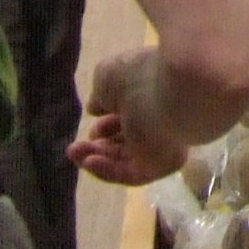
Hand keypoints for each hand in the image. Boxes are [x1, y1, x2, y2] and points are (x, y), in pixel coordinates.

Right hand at [68, 47, 189, 184]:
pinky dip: (106, 170)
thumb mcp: (109, 76)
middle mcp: (163, 119)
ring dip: (97, 158)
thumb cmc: (142, 75)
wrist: (175, 91)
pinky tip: (88, 161)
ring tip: (74, 152)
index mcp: (157, 93)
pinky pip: (130, 173)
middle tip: (75, 146)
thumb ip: (101, 93)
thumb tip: (95, 107)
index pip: (133, 111)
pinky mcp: (161, 165)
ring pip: (125, 158)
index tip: (92, 116)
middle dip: (99, 143)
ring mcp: (163, 143)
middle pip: (128, 139)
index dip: (109, 117)